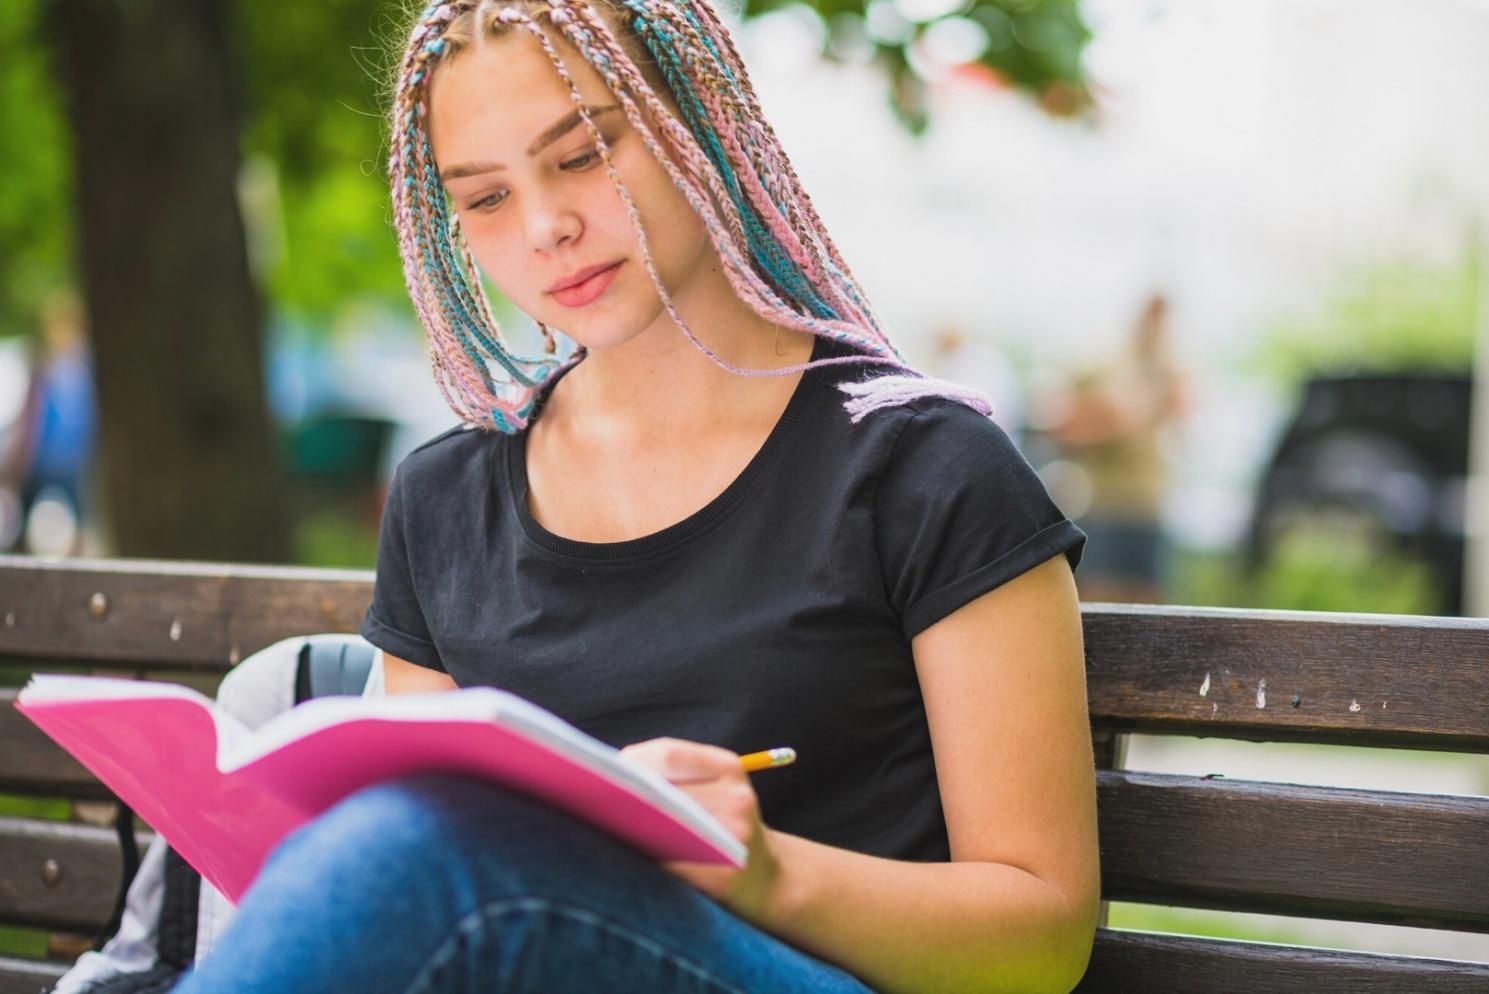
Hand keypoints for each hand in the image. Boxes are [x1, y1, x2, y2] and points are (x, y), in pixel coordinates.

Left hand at [618, 736, 783, 922]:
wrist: (767, 879)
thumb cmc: (723, 827)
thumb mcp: (714, 788)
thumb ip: (672, 774)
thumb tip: (609, 773)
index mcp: (730, 769)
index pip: (668, 755)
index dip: (630, 763)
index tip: (607, 774)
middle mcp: (736, 800)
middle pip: (662, 792)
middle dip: (623, 797)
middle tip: (593, 803)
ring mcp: (733, 839)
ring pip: (661, 829)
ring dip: (627, 829)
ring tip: (606, 828)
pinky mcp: (722, 878)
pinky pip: (668, 865)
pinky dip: (643, 859)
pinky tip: (626, 858)